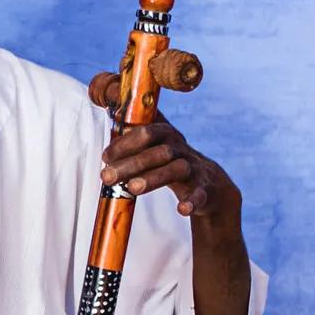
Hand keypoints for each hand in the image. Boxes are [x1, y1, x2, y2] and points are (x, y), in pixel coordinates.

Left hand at [100, 116, 240, 222]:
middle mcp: (180, 149)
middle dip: (131, 163)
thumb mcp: (155, 143)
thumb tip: (107, 104)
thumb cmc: (171, 161)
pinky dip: (192, 201)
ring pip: (176, 169)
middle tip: (106, 177)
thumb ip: (133, 130)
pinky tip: (182, 209)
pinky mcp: (204, 189)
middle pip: (158, 152)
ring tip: (132, 188)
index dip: (125, 143)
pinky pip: (199, 195)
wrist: (209, 182)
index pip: (146, 132)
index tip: (105, 157)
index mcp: (166, 136)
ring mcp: (194, 168)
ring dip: (153, 178)